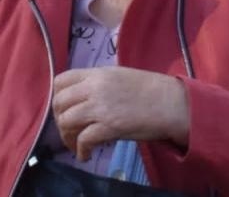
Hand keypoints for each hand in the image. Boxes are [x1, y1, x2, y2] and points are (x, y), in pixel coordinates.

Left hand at [52, 68, 189, 161]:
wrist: (171, 103)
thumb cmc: (149, 90)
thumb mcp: (118, 76)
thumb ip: (97, 84)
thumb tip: (81, 98)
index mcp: (96, 73)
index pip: (60, 81)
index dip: (57, 97)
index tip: (63, 110)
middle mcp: (94, 88)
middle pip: (59, 103)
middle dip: (59, 120)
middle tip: (68, 131)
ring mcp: (100, 107)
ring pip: (67, 121)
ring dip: (67, 137)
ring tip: (75, 146)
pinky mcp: (109, 127)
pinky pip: (84, 140)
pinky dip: (80, 150)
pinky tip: (85, 155)